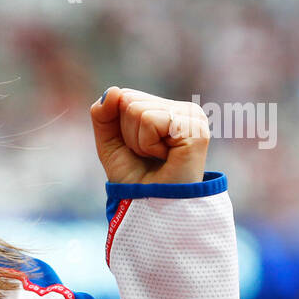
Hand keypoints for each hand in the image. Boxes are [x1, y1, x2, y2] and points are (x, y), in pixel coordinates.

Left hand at [89, 86, 210, 184]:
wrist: (151, 207)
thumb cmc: (135, 178)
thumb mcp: (110, 143)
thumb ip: (103, 114)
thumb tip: (112, 91)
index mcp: (167, 109)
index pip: (125, 96)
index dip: (119, 127)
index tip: (137, 149)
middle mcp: (183, 109)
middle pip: (129, 100)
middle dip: (127, 133)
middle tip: (146, 155)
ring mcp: (192, 117)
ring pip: (137, 109)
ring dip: (137, 141)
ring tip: (156, 157)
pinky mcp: (195, 129)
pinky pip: (150, 120)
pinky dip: (147, 144)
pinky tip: (165, 157)